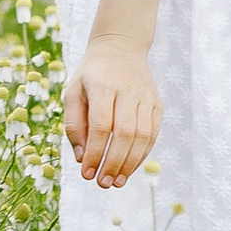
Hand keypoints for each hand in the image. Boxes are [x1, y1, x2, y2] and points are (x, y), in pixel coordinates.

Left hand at [66, 36, 161, 188]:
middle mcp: (128, 90)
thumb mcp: (73, 91)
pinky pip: (152, 134)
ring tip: (116, 182)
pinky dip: (142, 155)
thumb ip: (74, 124)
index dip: (95, 152)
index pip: (101, 125)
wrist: (121, 47)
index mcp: (103, 85)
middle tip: (102, 183)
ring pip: (143, 136)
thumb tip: (82, 158)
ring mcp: (146, 97)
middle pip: (125, 134)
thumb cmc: (91, 74)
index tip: (87, 173)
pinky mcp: (157, 104)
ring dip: (130, 164)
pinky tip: (129, 168)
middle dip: (113, 163)